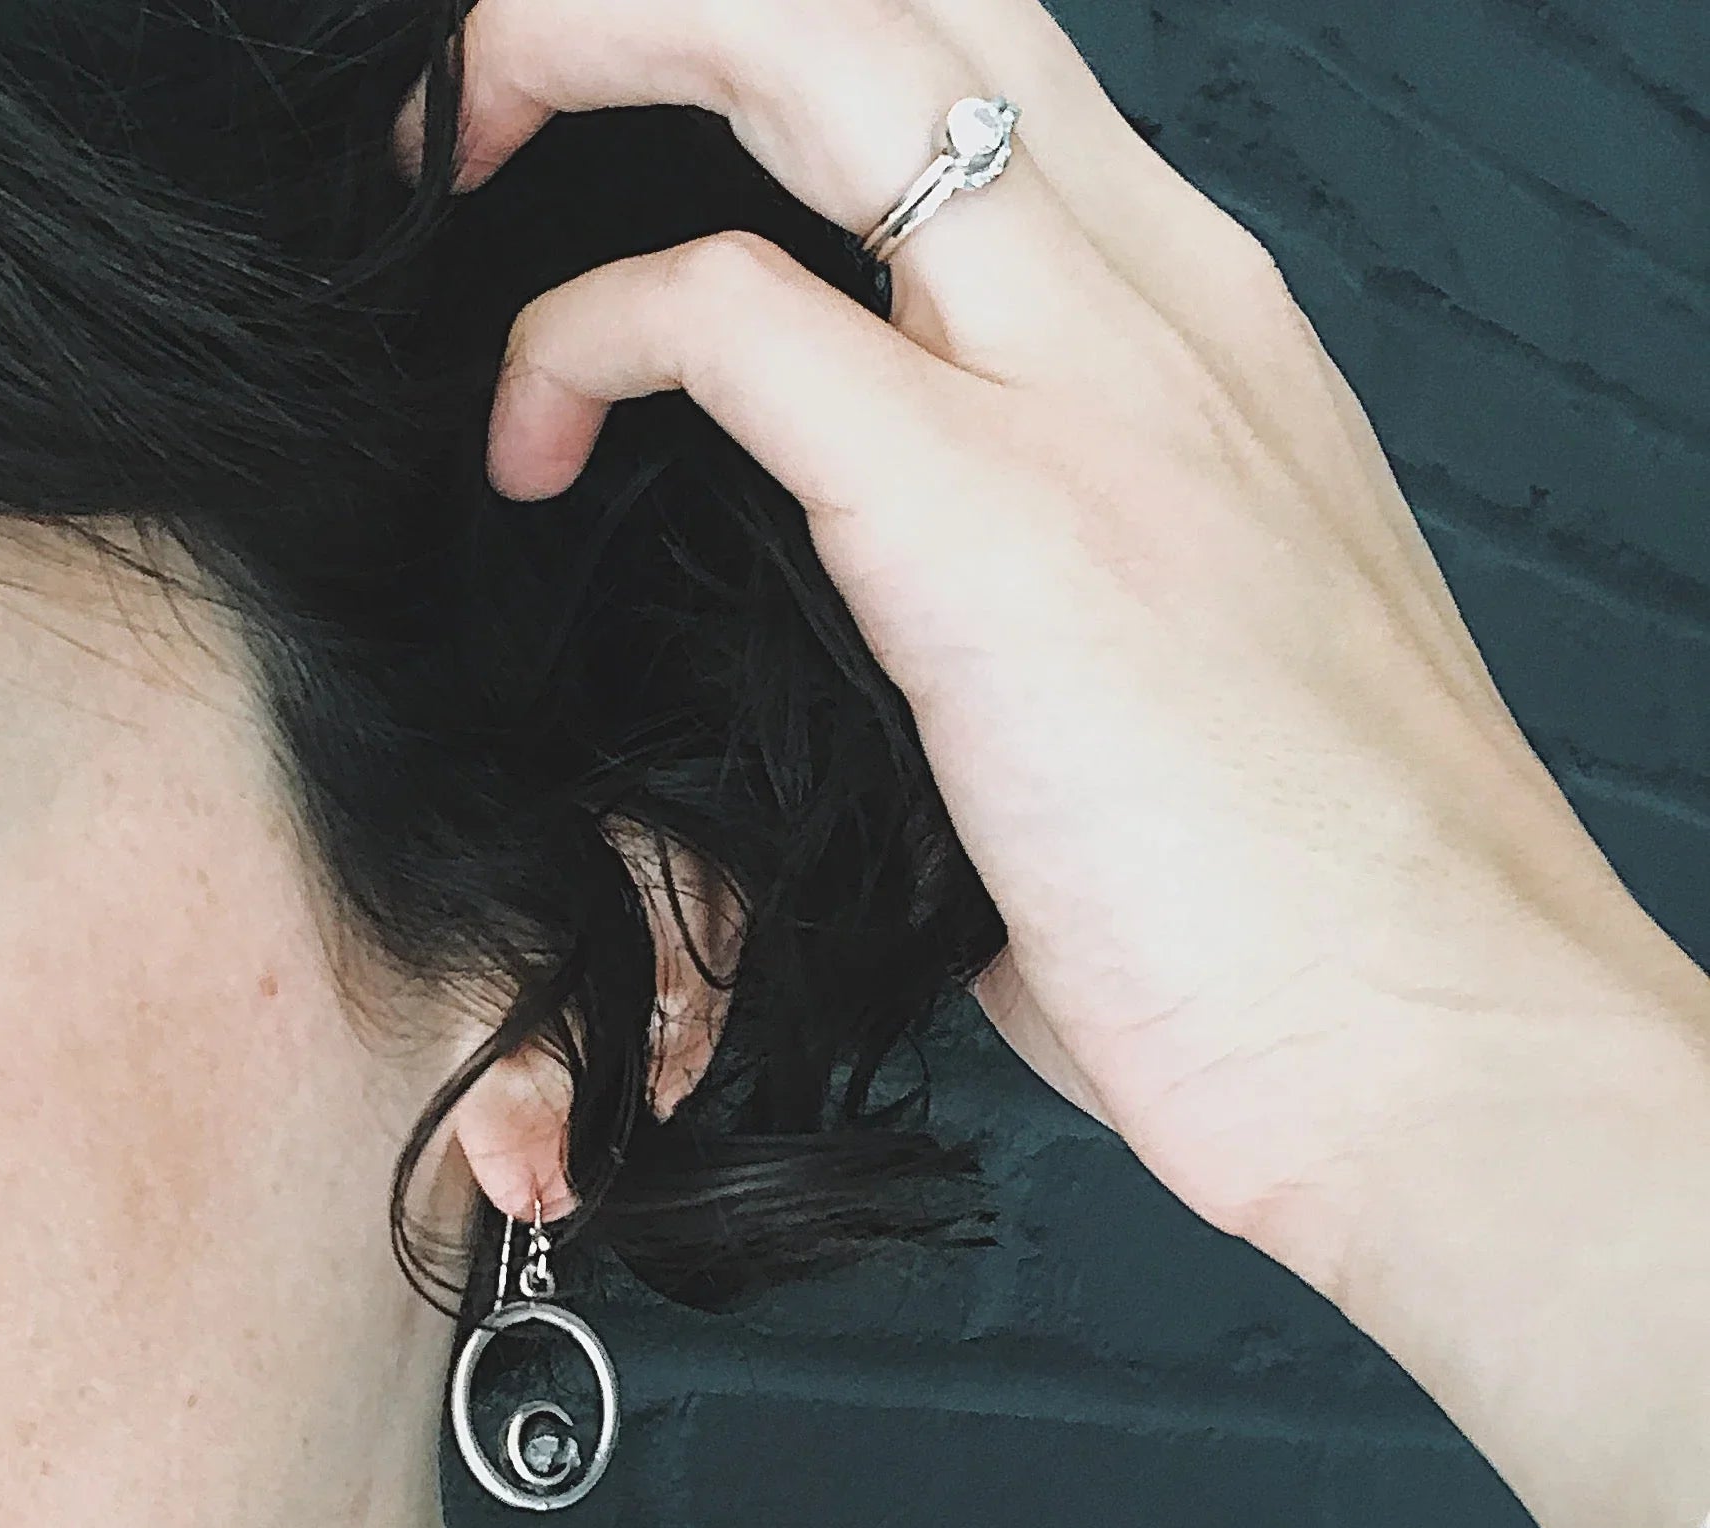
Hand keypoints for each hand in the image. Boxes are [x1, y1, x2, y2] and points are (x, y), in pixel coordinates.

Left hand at [392, 0, 1706, 1297]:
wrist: (1437, 1054)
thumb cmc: (1308, 914)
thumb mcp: (1169, 683)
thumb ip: (1024, 593)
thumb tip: (879, 639)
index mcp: (1203, 344)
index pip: (981, 82)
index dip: (779, 64)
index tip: (637, 148)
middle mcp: (1165, 311)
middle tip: (502, 96)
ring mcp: (1093, 393)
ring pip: (816, 48)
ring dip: (599, 44)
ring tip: (463, 155)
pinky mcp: (1000, 519)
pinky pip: (722, 318)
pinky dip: (581, 340)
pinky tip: (529, 447)